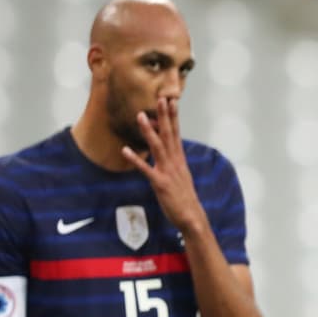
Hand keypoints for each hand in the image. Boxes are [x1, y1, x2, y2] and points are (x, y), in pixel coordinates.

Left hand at [122, 97, 205, 234]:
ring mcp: (168, 172)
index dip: (173, 117)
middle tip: (160, 99)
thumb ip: (172, 162)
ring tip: (140, 116)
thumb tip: (166, 151)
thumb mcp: (180, 176)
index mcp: (179, 160)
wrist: (191, 217)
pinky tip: (125, 151)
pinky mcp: (160, 184)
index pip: (176, 134)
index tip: (171, 101)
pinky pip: (146, 169)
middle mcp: (175, 162)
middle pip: (169, 135)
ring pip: (157, 147)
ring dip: (148, 131)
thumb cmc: (184, 198)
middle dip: (164, 117)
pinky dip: (136, 160)